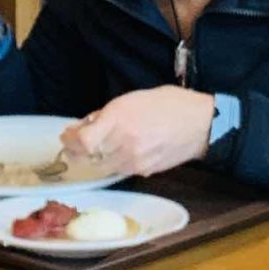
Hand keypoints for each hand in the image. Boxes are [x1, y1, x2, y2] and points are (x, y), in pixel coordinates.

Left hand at [61, 86, 213, 178]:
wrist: (200, 124)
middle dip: (78, 150)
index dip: (71, 140)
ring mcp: (134, 160)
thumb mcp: (132, 99)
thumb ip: (105, 114)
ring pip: (102, 166)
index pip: (84, 141)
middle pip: (89, 157)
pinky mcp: (143, 171)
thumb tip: (84, 126)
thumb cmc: (169, 104)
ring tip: (97, 146)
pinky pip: (119, 169)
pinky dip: (113, 162)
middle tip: (75, 142)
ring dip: (95, 157)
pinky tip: (117, 151)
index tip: (67, 135)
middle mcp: (125, 143)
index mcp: (120, 120)